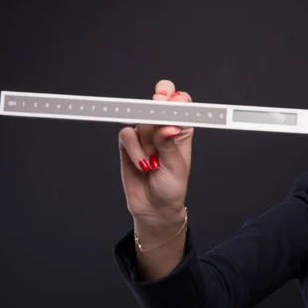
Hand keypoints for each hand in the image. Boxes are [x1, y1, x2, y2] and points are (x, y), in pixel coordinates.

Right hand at [118, 80, 193, 222]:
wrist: (154, 207)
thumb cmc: (171, 187)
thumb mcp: (176, 167)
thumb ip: (169, 145)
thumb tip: (168, 126)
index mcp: (181, 129)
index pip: (181, 104)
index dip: (176, 99)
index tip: (172, 101)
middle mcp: (162, 128)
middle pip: (159, 101)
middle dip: (158, 101)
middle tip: (159, 104)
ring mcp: (144, 134)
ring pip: (142, 120)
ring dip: (147, 140)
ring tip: (153, 162)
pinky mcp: (127, 143)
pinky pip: (127, 135)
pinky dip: (134, 149)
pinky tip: (142, 164)